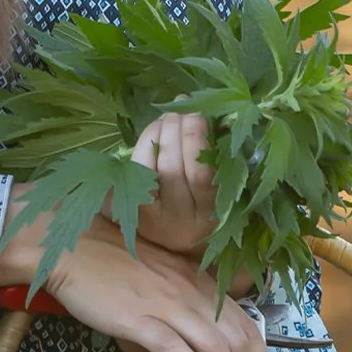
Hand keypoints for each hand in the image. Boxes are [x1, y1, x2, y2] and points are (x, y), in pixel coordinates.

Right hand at [0, 204, 267, 351]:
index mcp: (200, 285)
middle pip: (237, 338)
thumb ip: (181, 309)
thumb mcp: (162, 281)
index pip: (246, 324)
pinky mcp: (139, 319)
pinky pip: (175, 347)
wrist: (75, 248)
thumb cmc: (115, 264)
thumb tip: (192, 349)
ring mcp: (167, 306)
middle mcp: (192, 294)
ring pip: (214, 345)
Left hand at [130, 111, 217, 257]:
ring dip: (159, 134)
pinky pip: (133, 170)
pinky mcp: (129, 209)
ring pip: (149, 168)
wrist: (179, 243)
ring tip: (171, 115)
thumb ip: (218, 162)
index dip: (197, 141)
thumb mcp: (222, 193)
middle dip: (177, 131)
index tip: (202, 114)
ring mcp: (149, 216)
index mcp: (208, 215)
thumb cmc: (208, 209)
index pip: (202, 176)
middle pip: (172, 169)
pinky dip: (144, 144)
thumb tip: (212, 115)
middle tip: (184, 108)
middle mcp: (178, 219)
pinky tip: (156, 128)